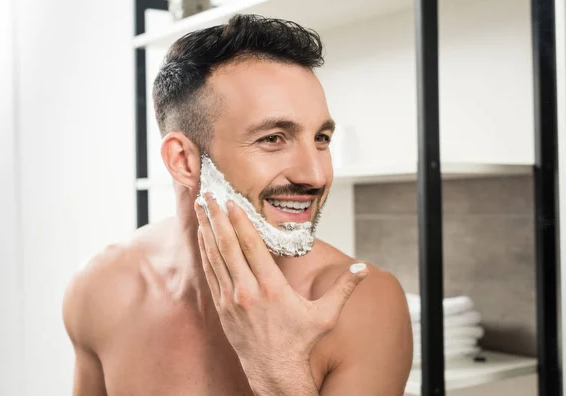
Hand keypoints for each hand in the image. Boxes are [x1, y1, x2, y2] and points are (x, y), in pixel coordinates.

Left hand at [194, 193, 368, 375]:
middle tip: (208, 195)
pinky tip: (203, 237)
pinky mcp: (222, 308)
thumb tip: (364, 269)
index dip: (241, 221)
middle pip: (228, 246)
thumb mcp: (326, 316)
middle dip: (218, 217)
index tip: (232, 201)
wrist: (274, 371)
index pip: (252, 246)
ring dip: (208, 230)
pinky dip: (206, 252)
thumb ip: (344, 289)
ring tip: (200, 208)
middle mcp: (247, 291)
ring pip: (216, 257)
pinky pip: (211, 273)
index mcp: (272, 288)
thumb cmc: (300, 342)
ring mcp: (231, 299)